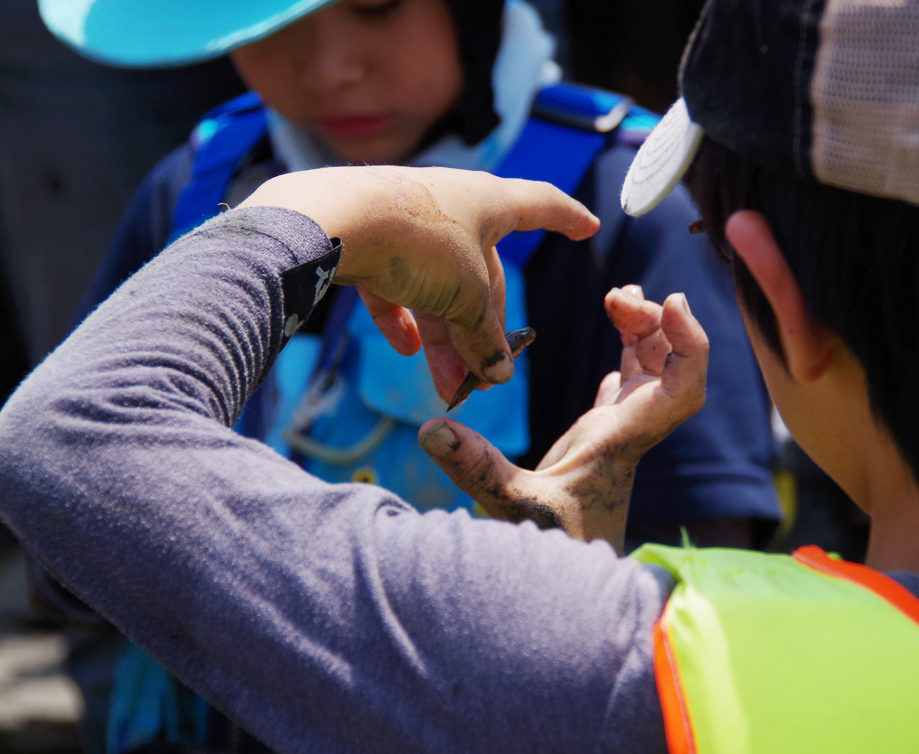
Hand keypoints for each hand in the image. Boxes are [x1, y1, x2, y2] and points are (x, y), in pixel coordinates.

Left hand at [238, 166, 598, 398]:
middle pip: (482, 273)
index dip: (568, 218)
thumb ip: (484, 338)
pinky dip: (404, 317)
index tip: (589, 226)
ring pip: (438, 287)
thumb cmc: (415, 241)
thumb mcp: (464, 296)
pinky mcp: (368, 240)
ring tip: (447, 387)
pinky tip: (406, 348)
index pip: (541, 205)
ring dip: (446, 338)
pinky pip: (395, 285)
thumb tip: (497, 373)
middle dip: (484, 330)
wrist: (329, 221)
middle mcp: (451, 205)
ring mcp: (407, 221)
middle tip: (484, 378)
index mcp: (488, 202)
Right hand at [418, 286, 708, 551]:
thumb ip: (476, 469)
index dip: (691, 343)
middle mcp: (631, 432)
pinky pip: (630, 386)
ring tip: (617, 298)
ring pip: (652, 370)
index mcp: (624, 440)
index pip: (684, 387)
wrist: (562, 588)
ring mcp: (619, 434)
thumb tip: (431, 430)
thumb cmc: (548, 552)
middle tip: (617, 296)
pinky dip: (631, 354)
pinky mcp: (602, 439)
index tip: (672, 305)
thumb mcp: (510, 505)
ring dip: (644, 331)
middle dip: (658, 323)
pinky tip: (619, 336)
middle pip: (671, 365)